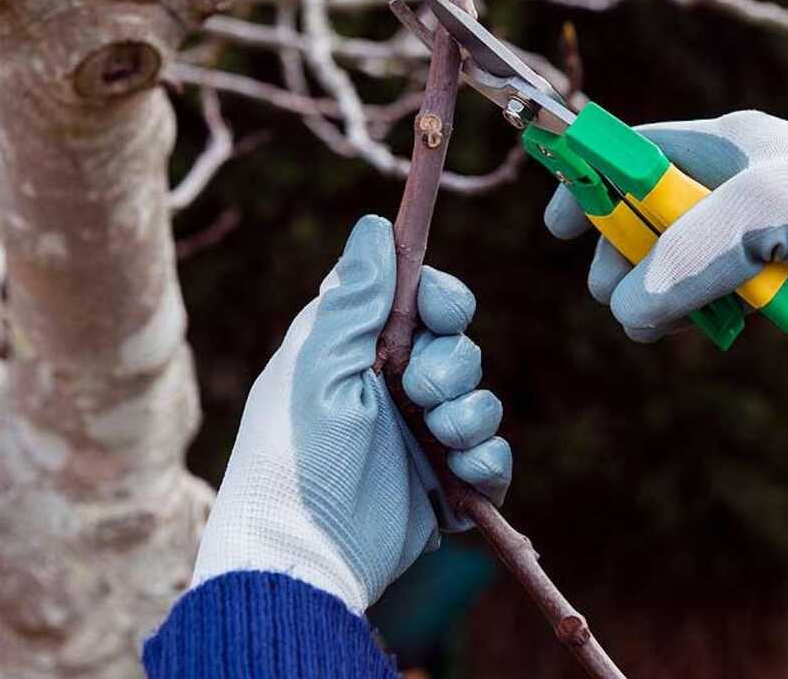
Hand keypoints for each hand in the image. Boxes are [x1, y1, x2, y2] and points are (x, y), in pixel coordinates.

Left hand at [191, 215, 510, 614]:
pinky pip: (492, 455)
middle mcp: (392, 387)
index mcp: (358, 350)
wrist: (300, 562)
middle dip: (452, 365)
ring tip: (438, 440)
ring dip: (468, 415)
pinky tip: (460, 473)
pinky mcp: (446, 486)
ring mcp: (421, 438)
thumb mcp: (316, 367)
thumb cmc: (294, 457)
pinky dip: (486, 461)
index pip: (422, 299)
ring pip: (481, 398)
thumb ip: (352, 298)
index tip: (436, 312)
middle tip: (420, 393)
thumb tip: (374, 226)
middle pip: (459, 345)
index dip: (441, 299)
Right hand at [546, 110, 787, 340]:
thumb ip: (685, 255)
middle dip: (618, 255)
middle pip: (643, 213)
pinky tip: (711, 326)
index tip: (558, 226)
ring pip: (674, 259)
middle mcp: (731, 179)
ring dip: (656, 292)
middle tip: (612, 297)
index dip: (588, 181)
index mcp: (722, 143)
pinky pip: (714, 289)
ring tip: (655, 328)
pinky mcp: (774, 267)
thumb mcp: (761, 214)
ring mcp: (752, 225)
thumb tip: (626, 309)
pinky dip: (700, 310)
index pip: (631, 151)